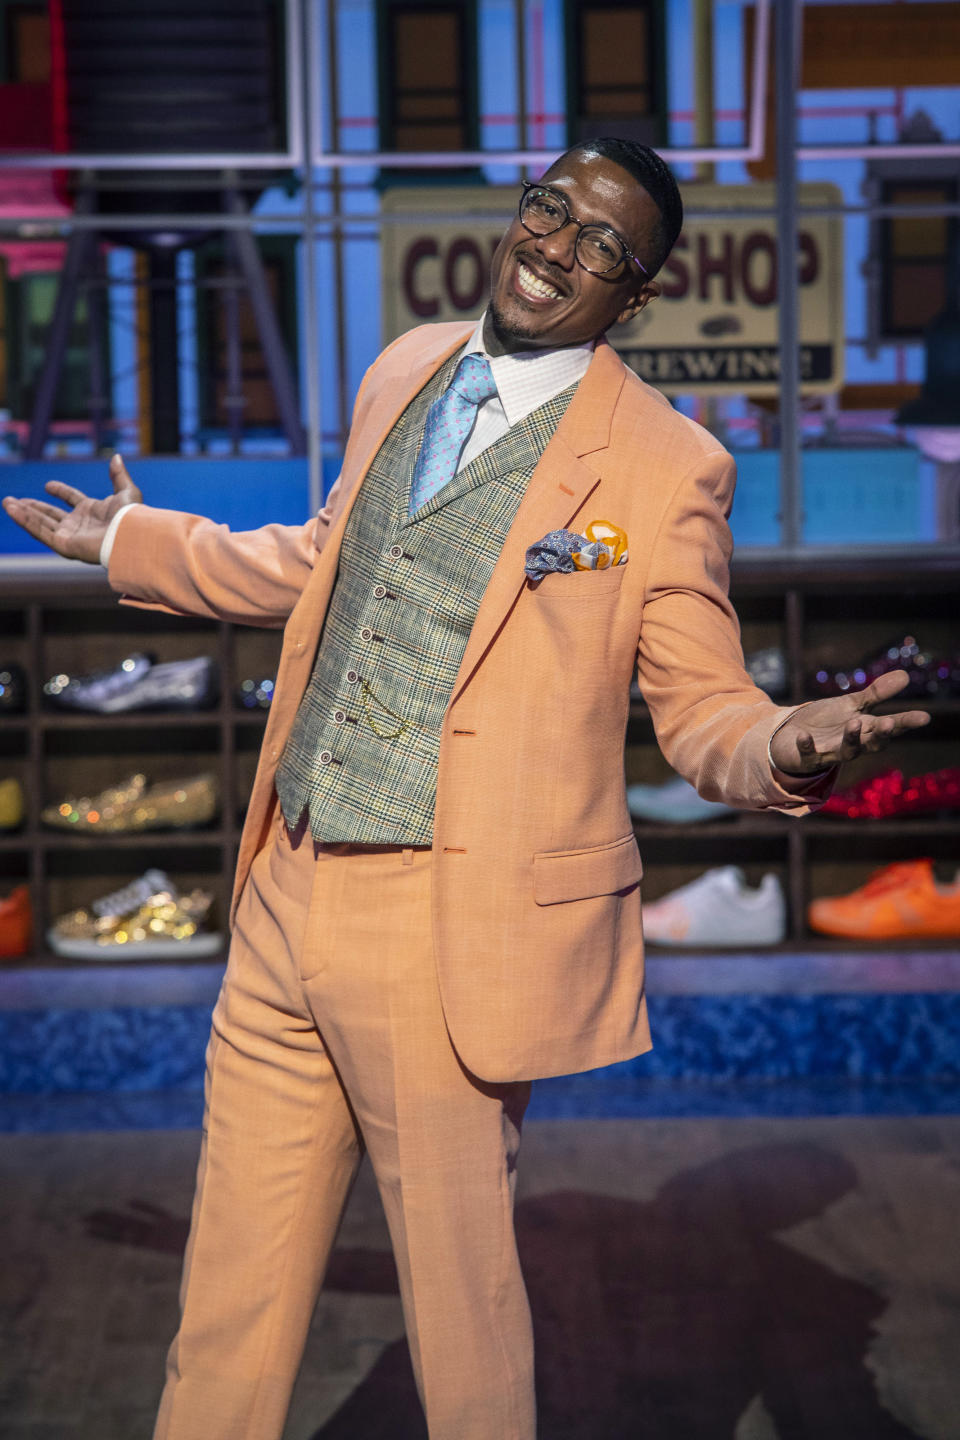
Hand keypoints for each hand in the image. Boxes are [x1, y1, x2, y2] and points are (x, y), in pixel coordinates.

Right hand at [2, 453, 141, 564]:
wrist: (130, 536)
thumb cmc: (131, 517)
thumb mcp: (126, 491)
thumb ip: (119, 475)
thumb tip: (117, 457)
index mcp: (93, 512)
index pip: (72, 500)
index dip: (61, 492)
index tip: (48, 485)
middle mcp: (80, 525)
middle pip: (52, 515)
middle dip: (34, 507)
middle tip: (15, 499)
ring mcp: (71, 536)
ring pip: (41, 523)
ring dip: (24, 513)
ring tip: (7, 502)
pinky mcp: (64, 545)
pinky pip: (40, 531)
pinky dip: (25, 521)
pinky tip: (12, 509)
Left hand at [769, 669, 930, 774]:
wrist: (791, 734)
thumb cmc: (827, 721)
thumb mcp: (852, 705)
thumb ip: (877, 694)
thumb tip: (905, 675)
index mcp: (866, 729)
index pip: (890, 726)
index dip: (907, 722)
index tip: (925, 717)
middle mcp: (852, 744)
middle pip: (873, 743)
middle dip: (882, 734)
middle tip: (890, 722)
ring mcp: (831, 752)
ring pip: (847, 752)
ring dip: (851, 739)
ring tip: (854, 722)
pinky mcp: (808, 758)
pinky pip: (808, 755)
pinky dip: (807, 746)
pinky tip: (804, 735)